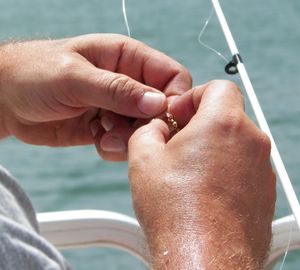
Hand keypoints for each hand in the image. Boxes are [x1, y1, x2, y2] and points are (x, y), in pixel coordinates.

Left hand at [0, 34, 190, 149]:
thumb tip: (159, 103)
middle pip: (161, 108)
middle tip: (120, 131)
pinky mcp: (107, 128)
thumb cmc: (33, 73)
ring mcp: (118, 108)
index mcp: (127, 58)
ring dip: (129, 140)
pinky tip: (96, 141)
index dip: (174, 98)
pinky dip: (115, 148)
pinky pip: (126, 143)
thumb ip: (118, 90)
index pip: (171, 76)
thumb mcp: (75, 76)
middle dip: (147, 125)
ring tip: (102, 136)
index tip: (161, 119)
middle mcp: (127, 83)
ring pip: (145, 130)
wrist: (6, 99)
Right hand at [128, 80, 275, 269]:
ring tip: (186, 172)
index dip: (194, 97)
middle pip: (226, 114)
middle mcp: (250, 142)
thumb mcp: (143, 158)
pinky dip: (223, 168)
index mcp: (223, 124)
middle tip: (176, 144)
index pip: (219, 87)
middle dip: (199, 123)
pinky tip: (202, 189)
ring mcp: (261, 168)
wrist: (205, 259)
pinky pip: (242, 166)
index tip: (179, 116)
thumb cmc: (177, 211)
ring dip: (211, 147)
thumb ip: (147, 129)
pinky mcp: (264, 190)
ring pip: (234, 141)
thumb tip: (156, 128)